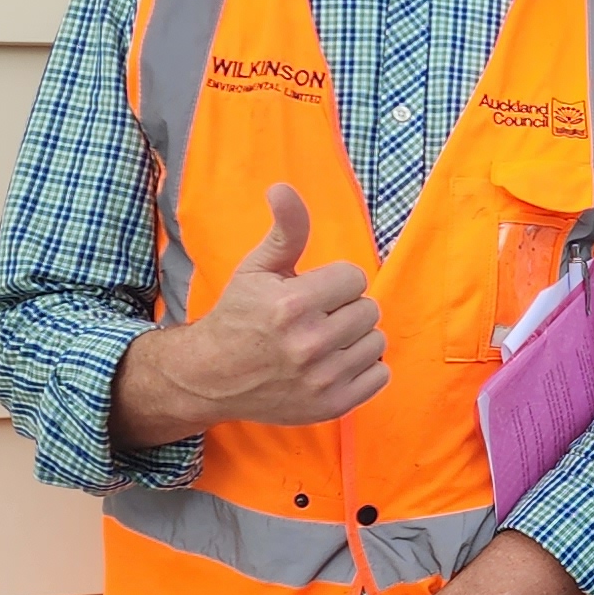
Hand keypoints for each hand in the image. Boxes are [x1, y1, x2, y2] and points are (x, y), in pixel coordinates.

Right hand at [115, 181, 386, 441]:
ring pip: (376, 341)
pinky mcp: (332, 406)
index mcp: (292, 305)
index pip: (355, 278)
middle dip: (344, 309)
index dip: (333, 282)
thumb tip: (283, 188)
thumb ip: (285, 230)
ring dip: (355, 338)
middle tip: (315, 319)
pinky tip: (333, 364)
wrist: (213, 376)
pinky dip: (363, 368)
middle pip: (368, 310)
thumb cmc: (239, 316)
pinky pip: (380, 375)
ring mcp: (322, 379)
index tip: (310, 293)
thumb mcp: (257, 268)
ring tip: (323, 341)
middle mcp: (308, 344)